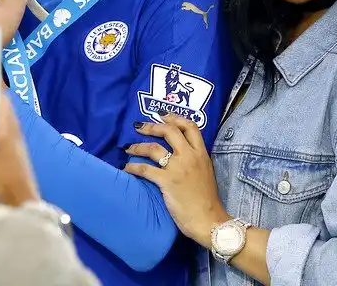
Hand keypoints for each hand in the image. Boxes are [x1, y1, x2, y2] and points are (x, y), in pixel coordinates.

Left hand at [123, 115, 228, 244]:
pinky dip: (132, 167)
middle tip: (139, 127)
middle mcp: (190, 157)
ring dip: (138, 146)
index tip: (162, 115)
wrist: (209, 220)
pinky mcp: (167, 181)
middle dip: (151, 126)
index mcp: (201, 154)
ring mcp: (178, 168)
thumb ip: (195, 160)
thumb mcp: (206, 173)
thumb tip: (180, 154)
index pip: (191, 127)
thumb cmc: (207, 200)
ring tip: (128, 148)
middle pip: (170, 131)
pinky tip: (126, 169)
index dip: (175, 118)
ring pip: (153, 148)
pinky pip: (145, 169)